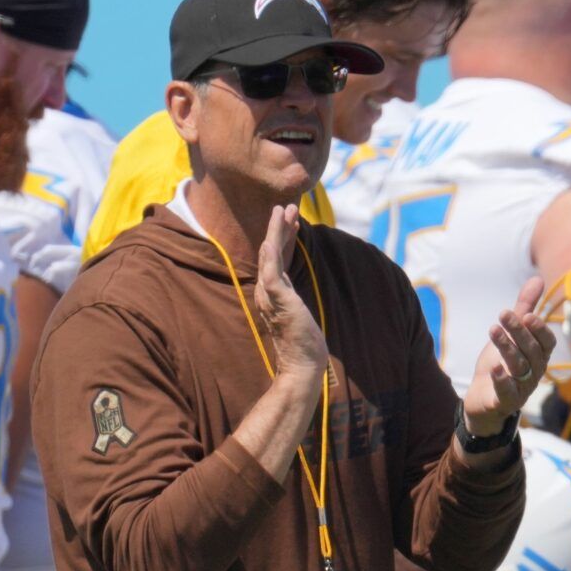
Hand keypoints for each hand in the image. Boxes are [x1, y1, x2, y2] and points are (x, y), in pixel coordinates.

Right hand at [254, 205, 327, 384]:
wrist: (302, 364)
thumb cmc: (303, 343)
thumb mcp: (299, 312)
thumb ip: (293, 298)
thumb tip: (294, 291)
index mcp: (274, 293)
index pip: (277, 259)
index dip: (283, 237)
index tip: (292, 220)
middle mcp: (268, 292)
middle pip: (272, 253)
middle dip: (279, 228)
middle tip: (287, 206)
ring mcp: (271, 296)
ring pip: (270, 257)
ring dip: (275, 233)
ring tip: (282, 211)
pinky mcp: (278, 302)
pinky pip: (271, 275)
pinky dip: (269, 258)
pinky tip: (269, 242)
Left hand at [463, 276, 554, 435]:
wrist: (482, 398)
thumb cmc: (501, 363)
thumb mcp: (511, 334)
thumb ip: (524, 308)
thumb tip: (538, 278)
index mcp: (539, 356)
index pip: (547, 342)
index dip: (539, 330)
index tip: (527, 315)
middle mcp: (534, 372)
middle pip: (531, 351)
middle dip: (518, 332)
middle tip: (503, 314)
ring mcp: (521, 388)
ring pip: (519, 367)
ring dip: (507, 348)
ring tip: (493, 330)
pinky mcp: (505, 402)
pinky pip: (507, 393)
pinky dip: (502, 381)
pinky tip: (495, 369)